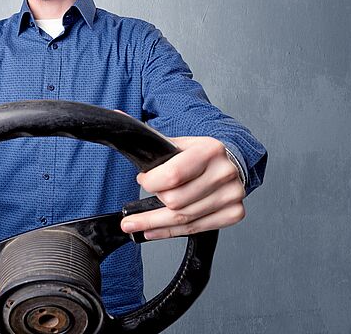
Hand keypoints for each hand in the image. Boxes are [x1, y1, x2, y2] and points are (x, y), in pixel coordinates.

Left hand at [119, 137, 244, 239]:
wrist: (233, 162)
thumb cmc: (201, 154)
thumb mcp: (180, 143)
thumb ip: (151, 139)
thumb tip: (116, 117)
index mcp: (209, 150)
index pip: (172, 175)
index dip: (151, 182)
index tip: (143, 181)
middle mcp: (223, 173)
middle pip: (176, 201)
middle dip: (153, 203)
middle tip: (145, 198)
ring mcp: (231, 195)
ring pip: (183, 219)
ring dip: (155, 224)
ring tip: (135, 225)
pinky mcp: (234, 212)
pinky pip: (195, 229)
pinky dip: (170, 232)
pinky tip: (154, 230)